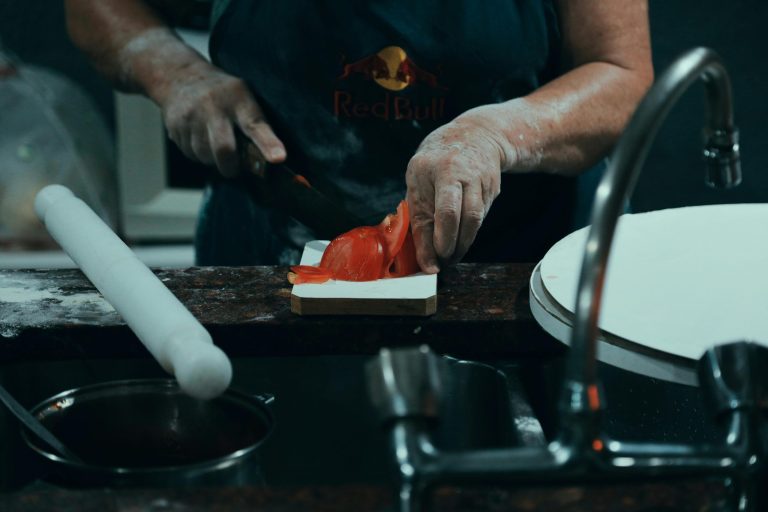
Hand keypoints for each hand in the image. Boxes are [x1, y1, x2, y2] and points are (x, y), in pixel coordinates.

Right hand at [156, 61, 285, 176]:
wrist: (180, 77)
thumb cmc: (222, 93)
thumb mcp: (243, 96)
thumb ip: (255, 124)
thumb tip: (270, 159)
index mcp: (238, 99)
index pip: (255, 124)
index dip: (267, 144)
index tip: (278, 158)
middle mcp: (212, 107)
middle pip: (224, 149)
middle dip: (231, 166)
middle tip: (234, 167)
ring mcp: (191, 117)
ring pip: (205, 156)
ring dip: (213, 159)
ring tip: (214, 141)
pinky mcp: (175, 128)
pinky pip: (191, 154)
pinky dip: (199, 154)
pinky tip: (199, 138)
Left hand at [406, 106, 507, 272]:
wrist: (475, 135)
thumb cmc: (437, 163)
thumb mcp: (419, 179)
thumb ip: (419, 214)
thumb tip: (425, 257)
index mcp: (435, 167)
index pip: (438, 211)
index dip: (434, 242)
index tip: (431, 265)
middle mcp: (460, 171)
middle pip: (461, 216)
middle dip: (451, 245)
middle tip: (442, 261)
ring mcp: (480, 179)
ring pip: (475, 220)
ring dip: (463, 244)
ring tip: (451, 256)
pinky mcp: (492, 189)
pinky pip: (480, 217)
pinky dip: (469, 233)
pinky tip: (460, 239)